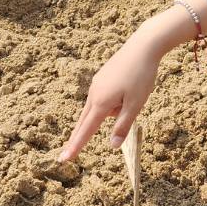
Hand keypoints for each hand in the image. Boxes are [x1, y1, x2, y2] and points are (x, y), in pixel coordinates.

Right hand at [59, 37, 158, 158]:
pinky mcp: (101, 77)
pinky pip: (103, 97)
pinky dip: (112, 102)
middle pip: (84, 121)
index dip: (75, 146)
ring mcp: (96, 84)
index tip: (63, 159)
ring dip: (109, 113)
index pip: (86, 131)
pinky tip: (128, 88)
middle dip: (77, 137)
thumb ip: (122, 126)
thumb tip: (112, 146)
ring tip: (135, 95)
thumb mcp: (135, 105)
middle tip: (65, 154)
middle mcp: (94, 94)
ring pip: (97, 108)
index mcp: (101, 103)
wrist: (143, 46)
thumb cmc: (141, 76)